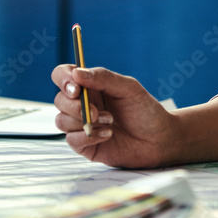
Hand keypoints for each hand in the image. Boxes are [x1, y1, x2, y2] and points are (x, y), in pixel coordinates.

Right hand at [51, 64, 177, 167]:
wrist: (159, 139)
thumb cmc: (145, 110)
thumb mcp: (128, 88)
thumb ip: (103, 78)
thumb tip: (76, 73)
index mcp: (91, 86)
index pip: (63, 76)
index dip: (63, 79)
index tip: (75, 88)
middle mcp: (82, 104)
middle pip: (59, 100)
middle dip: (74, 106)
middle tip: (96, 111)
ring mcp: (82, 125)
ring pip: (61, 121)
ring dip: (84, 122)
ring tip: (110, 122)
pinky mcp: (85, 145)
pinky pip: (72, 140)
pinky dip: (89, 137)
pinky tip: (109, 134)